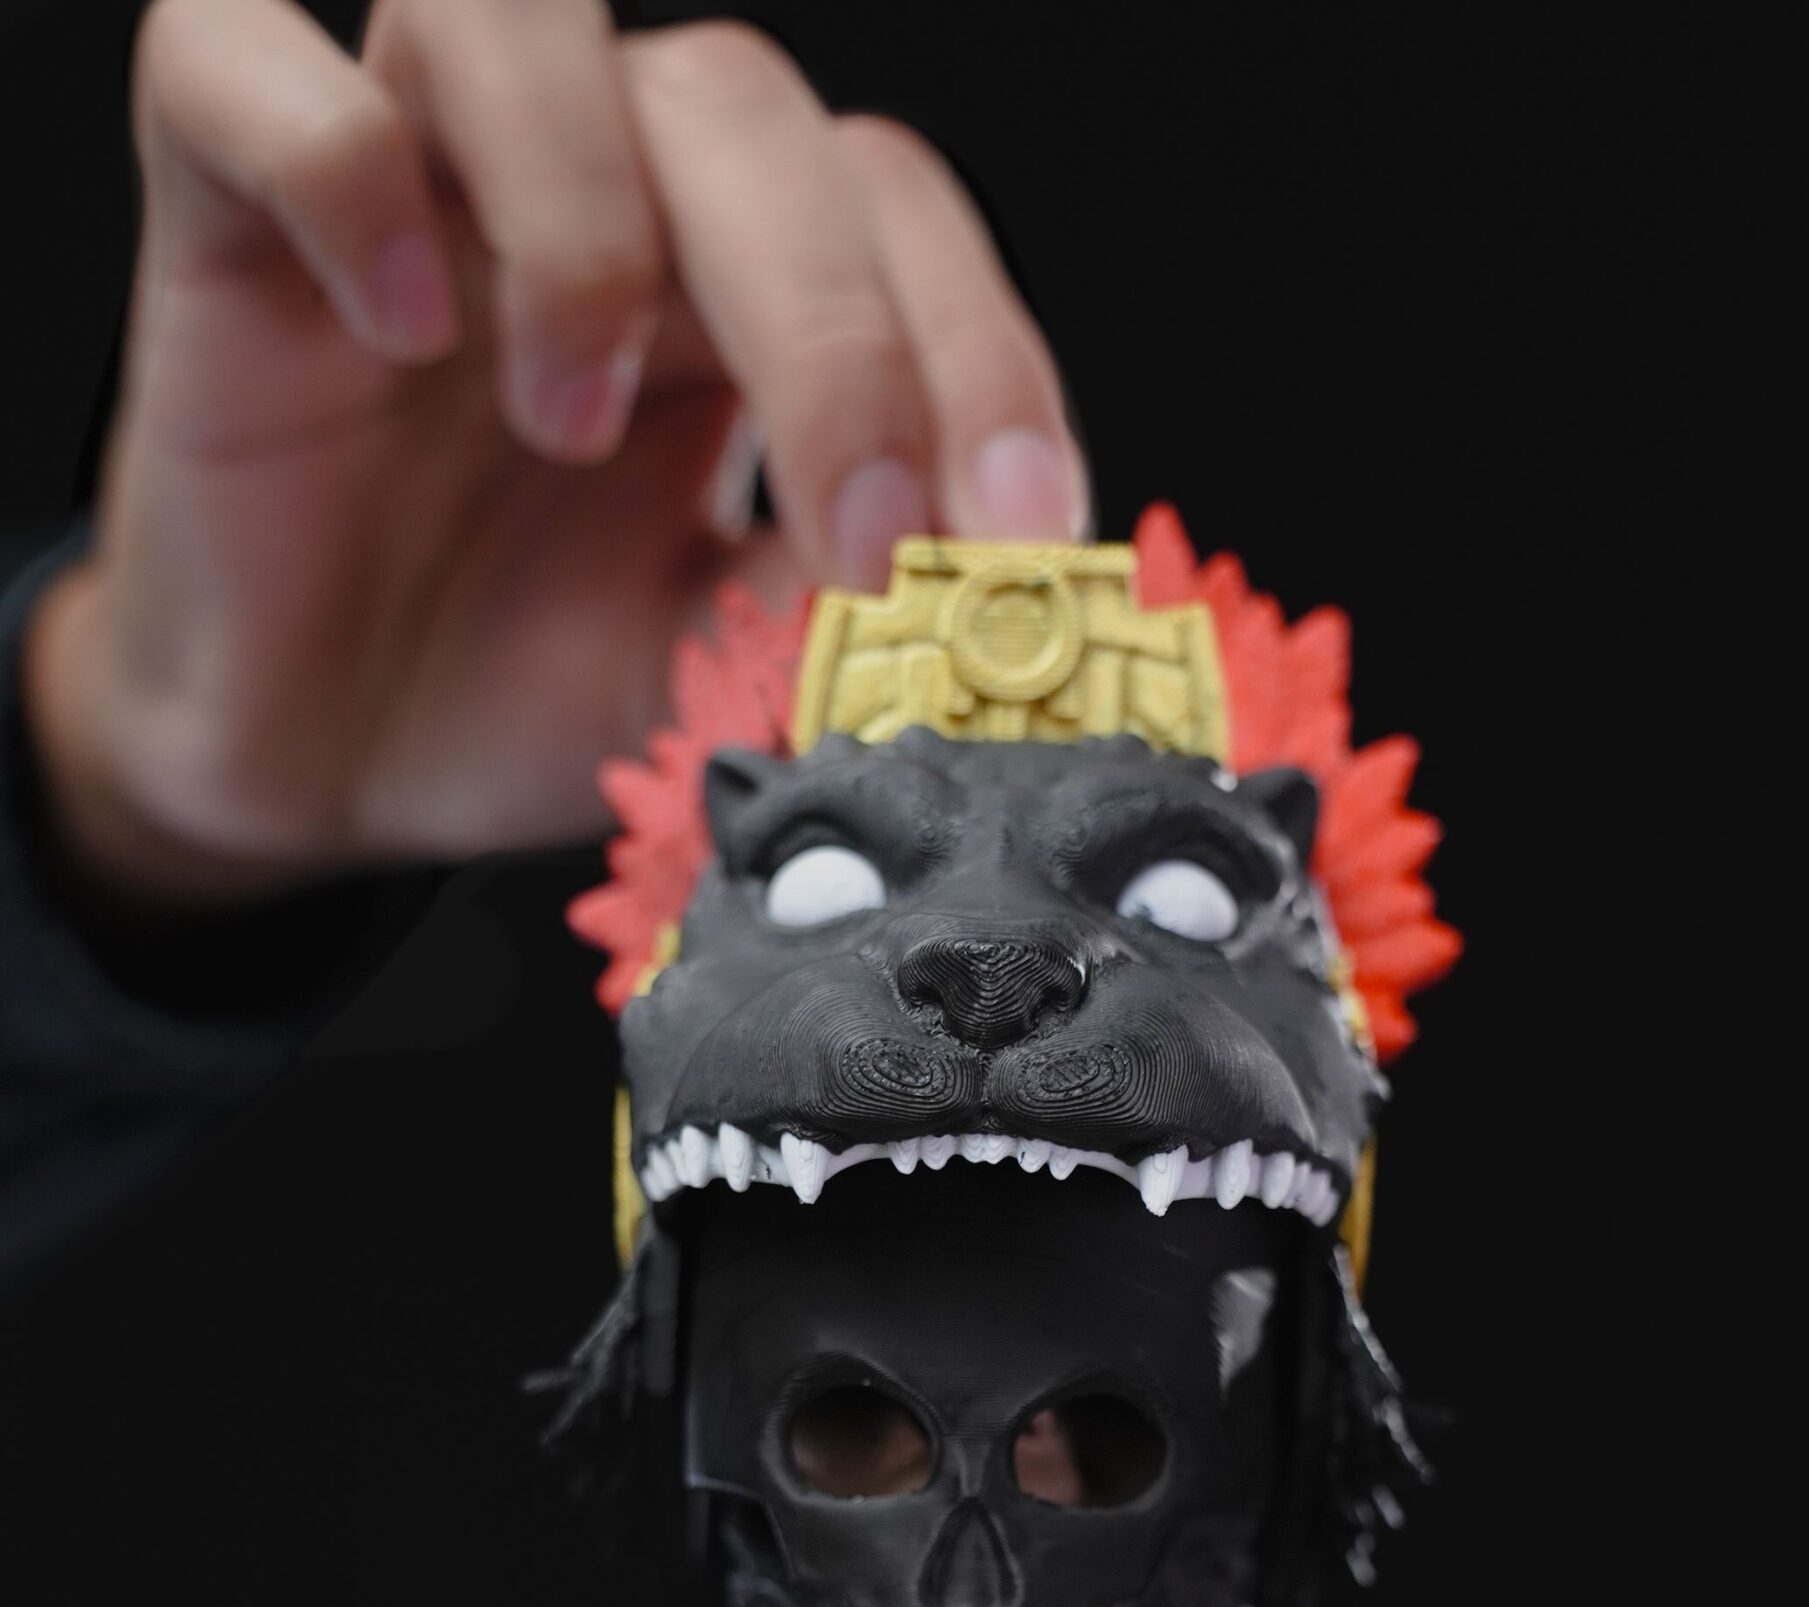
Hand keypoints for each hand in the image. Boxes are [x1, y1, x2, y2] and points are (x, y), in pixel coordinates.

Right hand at [25, 1, 1087, 905]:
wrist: (325, 766)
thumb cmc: (526, 687)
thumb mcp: (729, 664)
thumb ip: (846, 600)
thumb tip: (997, 584)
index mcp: (734, 283)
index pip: (889, 207)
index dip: (978, 349)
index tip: (1022, 530)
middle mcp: (591, 189)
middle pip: (735, 103)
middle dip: (835, 328)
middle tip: (857, 533)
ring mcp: (411, 177)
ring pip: (511, 13)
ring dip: (581, 217)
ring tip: (573, 421)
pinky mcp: (224, 207)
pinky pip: (234, 58)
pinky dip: (336, 167)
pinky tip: (394, 328)